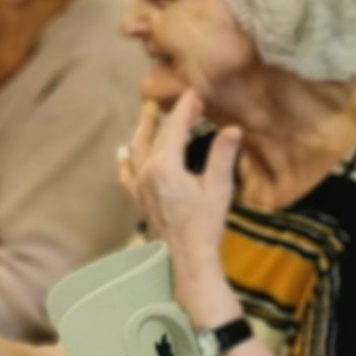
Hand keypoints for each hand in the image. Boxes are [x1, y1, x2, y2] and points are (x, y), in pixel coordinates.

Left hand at [118, 90, 241, 278]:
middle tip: (181, 101)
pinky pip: (127, 173)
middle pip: (154, 135)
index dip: (186, 108)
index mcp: (165, 166)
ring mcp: (140, 187)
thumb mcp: (219, 188)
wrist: (186, 261)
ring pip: (137, 151)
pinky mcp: (139, 200)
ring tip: (149, 116)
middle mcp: (147, 173)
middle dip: (167, 116)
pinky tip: (123, 153)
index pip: (175, 128)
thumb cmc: (205, 226)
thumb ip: (223, 155)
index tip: (195, 93)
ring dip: (144, 131)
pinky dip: (126, 160)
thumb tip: (233, 128)